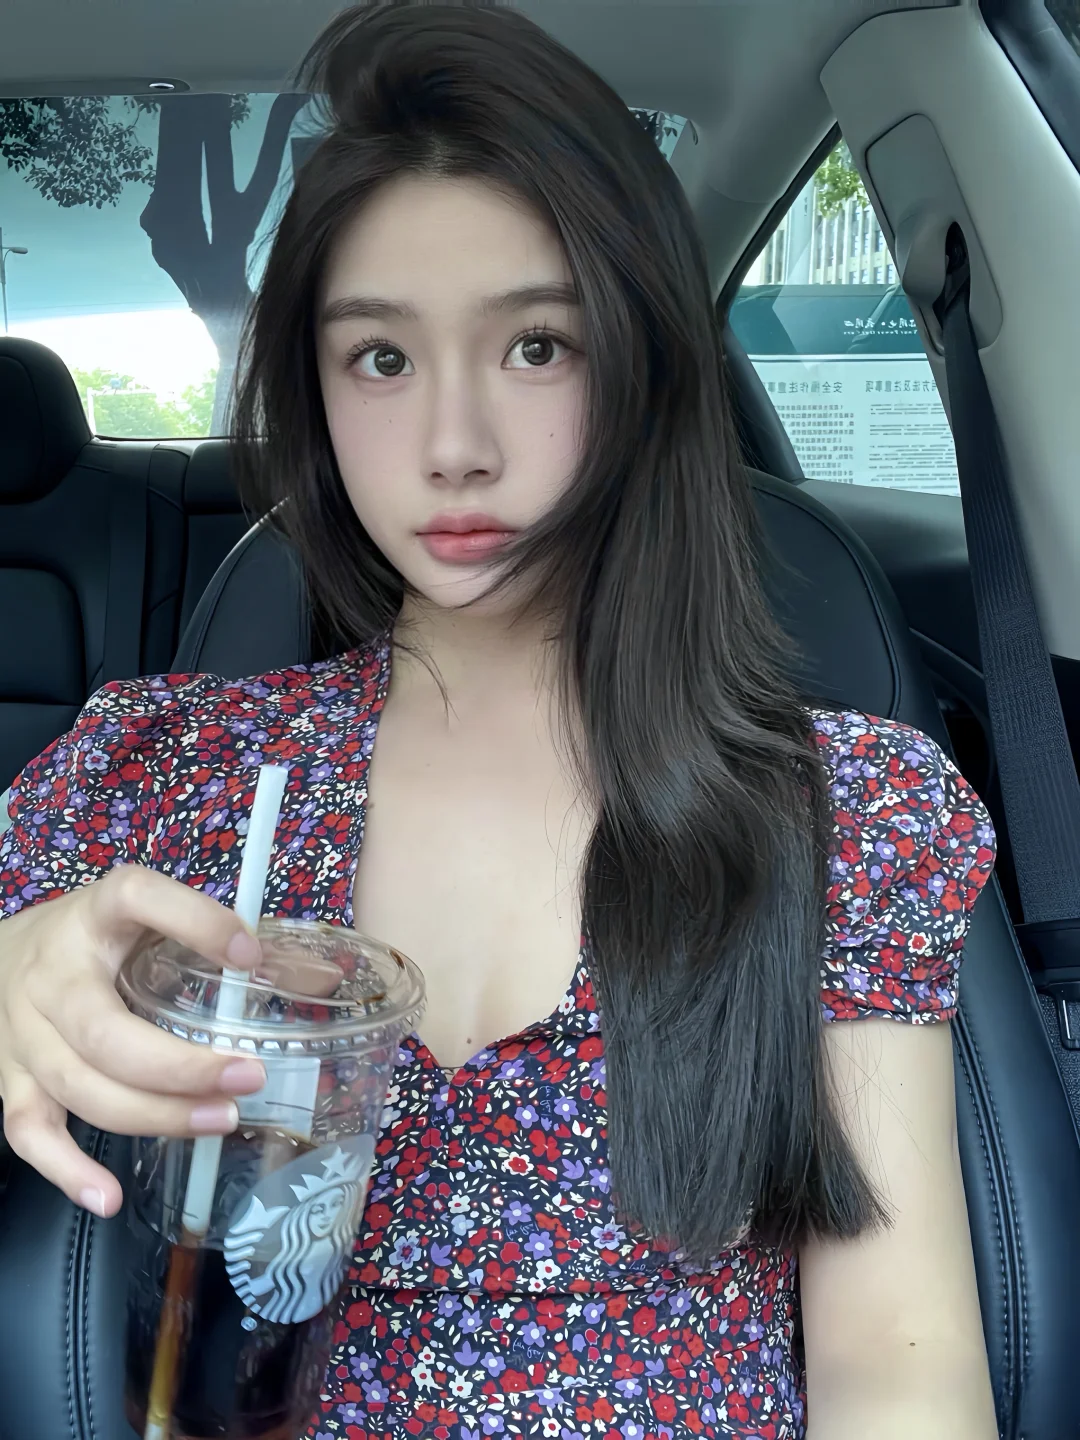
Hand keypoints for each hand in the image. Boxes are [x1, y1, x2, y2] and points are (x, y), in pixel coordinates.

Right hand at [0, 865, 267, 1217]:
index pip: (139, 898)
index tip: (249, 954)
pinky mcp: (9, 1078)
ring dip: (150, 1114)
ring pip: (77, 1086)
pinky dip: (66, 1171)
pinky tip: (109, 1197)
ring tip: (219, 1120)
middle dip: (180, 1066)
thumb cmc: (100, 937)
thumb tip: (326, 979)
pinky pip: (29, 1132)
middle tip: (249, 1078)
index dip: (195, 921)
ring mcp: (24, 1031)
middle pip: (104, 1032)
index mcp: (98, 912)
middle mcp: (52, 972)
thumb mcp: (155, 919)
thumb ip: (231, 944)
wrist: (1, 955)